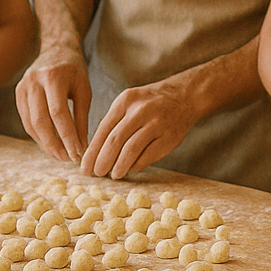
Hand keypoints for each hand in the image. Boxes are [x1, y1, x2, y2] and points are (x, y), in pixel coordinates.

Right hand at [16, 44, 90, 161]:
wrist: (56, 49)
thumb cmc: (75, 70)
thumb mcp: (84, 89)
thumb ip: (82, 117)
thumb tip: (82, 146)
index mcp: (53, 77)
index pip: (59, 113)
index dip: (68, 136)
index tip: (78, 153)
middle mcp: (33, 81)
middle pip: (41, 121)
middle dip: (54, 144)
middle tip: (68, 159)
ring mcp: (22, 87)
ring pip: (30, 123)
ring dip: (45, 143)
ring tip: (61, 155)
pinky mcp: (17, 93)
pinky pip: (26, 120)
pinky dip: (38, 134)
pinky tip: (50, 143)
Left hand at [80, 77, 200, 179]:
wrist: (185, 95)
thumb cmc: (150, 103)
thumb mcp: (130, 103)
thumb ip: (114, 123)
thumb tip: (96, 153)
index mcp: (126, 100)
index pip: (103, 130)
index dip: (92, 152)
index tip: (85, 167)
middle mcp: (141, 110)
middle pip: (115, 141)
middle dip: (102, 161)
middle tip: (96, 173)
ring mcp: (157, 123)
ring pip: (131, 150)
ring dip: (119, 166)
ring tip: (113, 175)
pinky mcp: (169, 137)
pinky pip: (148, 156)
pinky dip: (136, 165)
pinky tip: (131, 168)